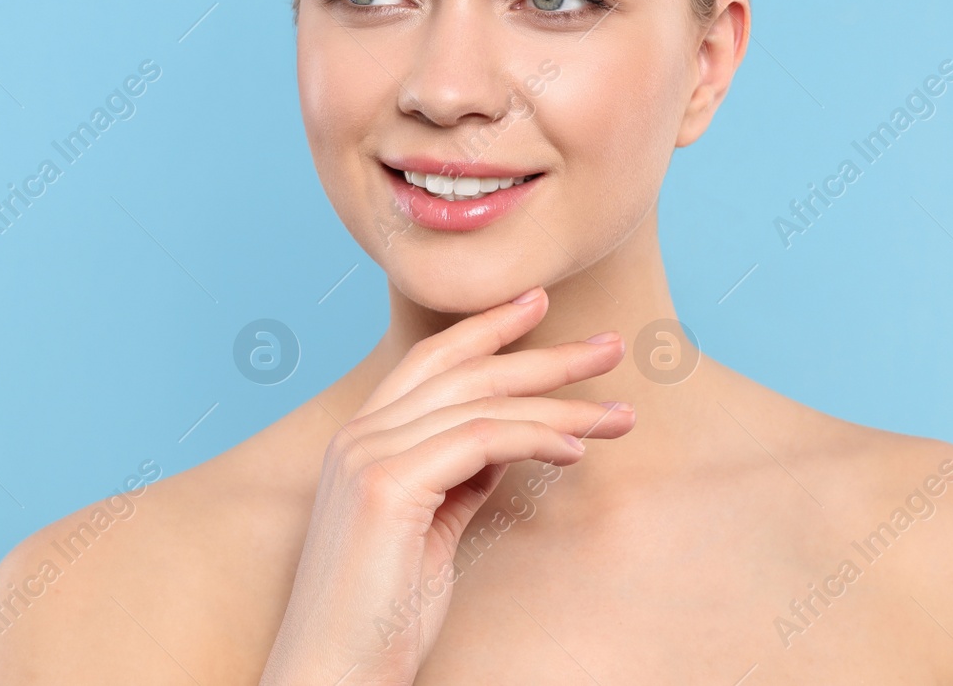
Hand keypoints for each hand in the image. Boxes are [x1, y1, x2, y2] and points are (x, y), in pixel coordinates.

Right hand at [258, 287, 633, 684]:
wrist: (334, 674)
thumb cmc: (381, 616)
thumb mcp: (430, 530)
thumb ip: (458, 478)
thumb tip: (505, 443)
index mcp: (361, 440)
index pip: (431, 361)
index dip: (487, 328)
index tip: (540, 305)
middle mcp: (357, 436)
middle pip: (465, 371)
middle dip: (545, 356)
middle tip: (612, 347)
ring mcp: (367, 456)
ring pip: (481, 403)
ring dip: (561, 402)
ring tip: (618, 413)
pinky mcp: (386, 486)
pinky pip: (481, 441)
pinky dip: (536, 437)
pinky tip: (576, 449)